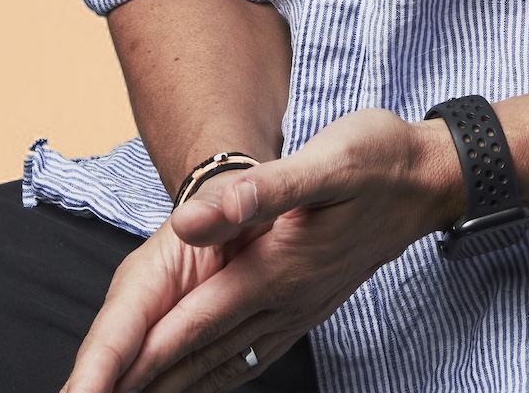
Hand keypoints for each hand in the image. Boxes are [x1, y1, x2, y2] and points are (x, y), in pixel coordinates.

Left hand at [62, 108, 462, 392]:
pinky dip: (220, 376)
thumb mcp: (325, 162)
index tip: (97, 390)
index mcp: (274, 267)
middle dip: (146, 386)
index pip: (190, 324)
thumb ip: (257, 192)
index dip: (138, 359)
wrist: (431, 177)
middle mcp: (283, 299)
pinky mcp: (309, 303)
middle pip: (200, 357)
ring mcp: (299, 307)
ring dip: (180, 388)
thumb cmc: (377, 158)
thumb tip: (191, 220)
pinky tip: (209, 381)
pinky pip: (252, 355)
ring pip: (225, 363)